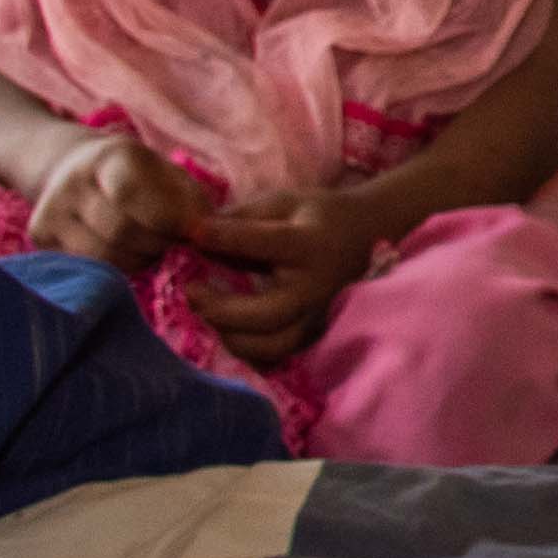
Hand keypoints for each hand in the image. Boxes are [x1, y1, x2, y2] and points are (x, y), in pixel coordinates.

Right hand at [29, 133, 209, 276]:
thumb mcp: (167, 174)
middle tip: (169, 241)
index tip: (187, 230)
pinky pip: (88, 267)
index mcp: (108, 157)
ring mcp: (51, 210)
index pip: (132, 194)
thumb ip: (190, 200)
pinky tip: (125, 252)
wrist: (72, 169)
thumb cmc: (136, 176)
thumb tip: (203, 231)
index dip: (166, 219)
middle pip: (120, 231)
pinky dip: (117, 269)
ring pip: (105, 256)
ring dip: (138, 260)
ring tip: (149, 246)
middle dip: (156, 243)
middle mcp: (72, 181)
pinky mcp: (41, 236)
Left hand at [178, 177, 411, 365]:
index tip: (193, 232)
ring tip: (207, 311)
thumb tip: (195, 234)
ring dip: (230, 334)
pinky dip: (246, 348)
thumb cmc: (317, 216)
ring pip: (270, 346)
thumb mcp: (284, 203)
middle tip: (191, 290)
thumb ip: (241, 218)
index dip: (224, 238)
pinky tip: (227, 328)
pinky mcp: (312, 333)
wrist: (366, 235)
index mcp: (309, 245)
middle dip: (221, 309)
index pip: (264, 244)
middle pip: (267, 314)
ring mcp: (316, 316)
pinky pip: (274, 355)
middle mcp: (315, 287)